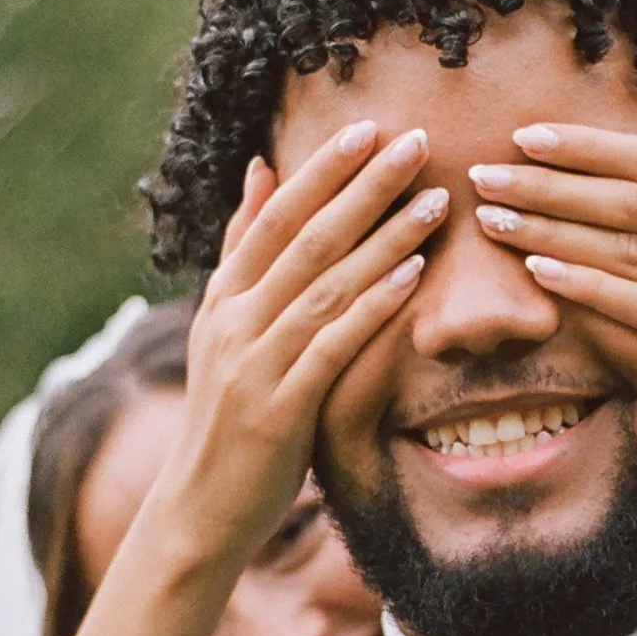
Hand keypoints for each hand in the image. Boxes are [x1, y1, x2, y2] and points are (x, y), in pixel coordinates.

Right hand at [149, 119, 446, 575]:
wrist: (200, 508)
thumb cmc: (228, 415)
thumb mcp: (223, 326)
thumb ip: (244, 248)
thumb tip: (261, 168)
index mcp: (224, 297)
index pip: (275, 216)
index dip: (322, 170)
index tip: (369, 128)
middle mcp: (234, 321)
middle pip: (306, 238)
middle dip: (364, 186)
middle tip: (416, 141)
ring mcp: (253, 364)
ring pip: (325, 285)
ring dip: (384, 238)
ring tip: (436, 200)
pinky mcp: (279, 408)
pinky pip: (332, 345)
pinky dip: (373, 305)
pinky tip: (413, 274)